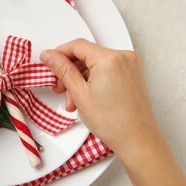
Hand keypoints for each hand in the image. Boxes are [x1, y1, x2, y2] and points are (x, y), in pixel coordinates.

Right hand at [40, 39, 162, 156]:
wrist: (137, 140)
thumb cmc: (115, 123)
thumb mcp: (80, 94)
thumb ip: (63, 70)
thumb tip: (50, 56)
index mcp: (110, 59)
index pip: (77, 45)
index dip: (59, 53)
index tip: (48, 62)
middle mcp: (123, 57)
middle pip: (86, 55)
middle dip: (70, 72)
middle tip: (60, 87)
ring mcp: (130, 65)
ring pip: (95, 64)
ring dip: (80, 79)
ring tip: (75, 100)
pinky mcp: (131, 74)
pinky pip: (106, 70)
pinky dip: (94, 80)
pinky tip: (87, 97)